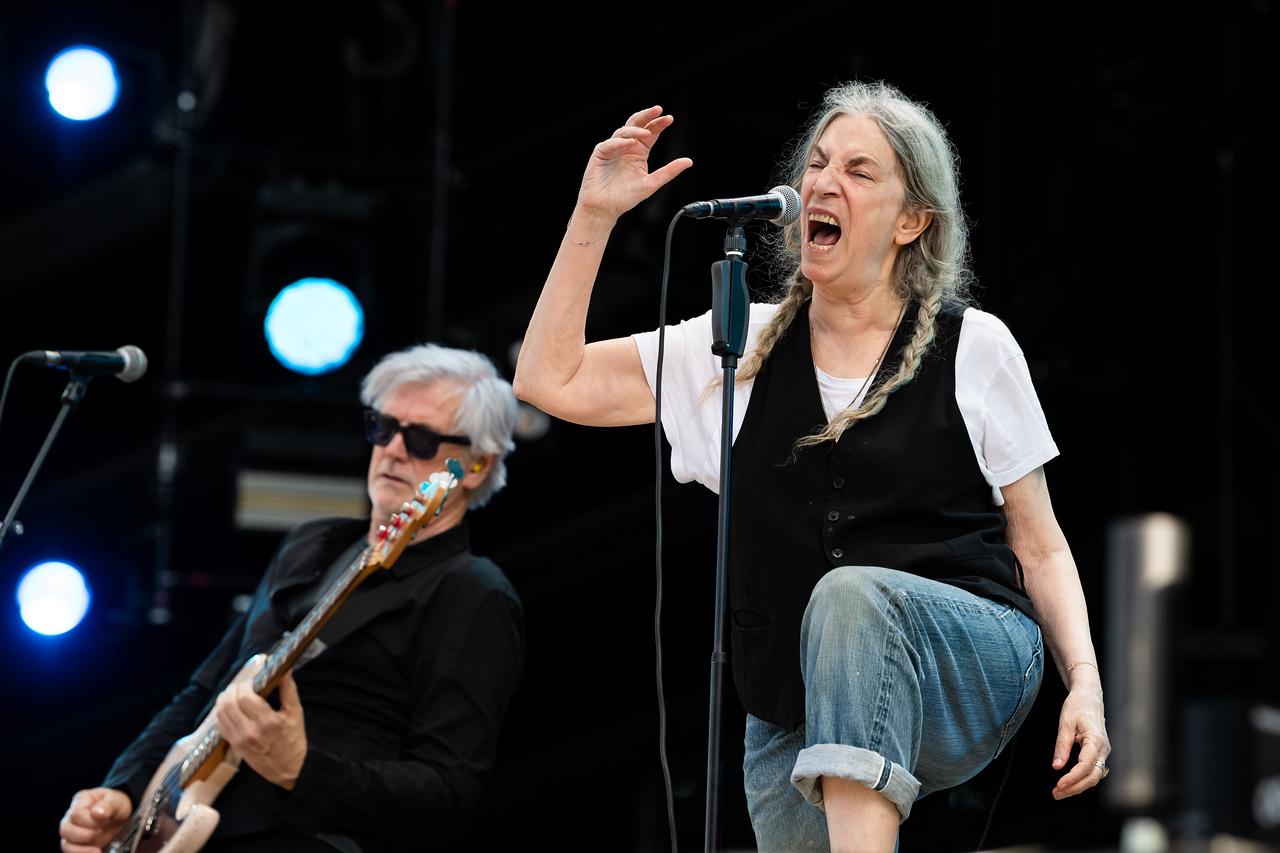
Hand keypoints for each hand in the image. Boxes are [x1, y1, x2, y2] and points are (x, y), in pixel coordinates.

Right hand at [59, 787, 130, 852]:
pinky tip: (96, 852)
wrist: (121, 817)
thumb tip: (96, 812)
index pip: (76, 813)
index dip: (89, 820)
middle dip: (85, 834)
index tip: (104, 820)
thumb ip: (108, 805)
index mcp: (81, 801)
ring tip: (98, 850)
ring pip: (66, 844)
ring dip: (81, 849)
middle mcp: (71, 817)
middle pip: (66, 829)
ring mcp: (72, 832)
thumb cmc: (116, 805)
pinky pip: (71, 852)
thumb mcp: (116, 801)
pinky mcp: (76, 845)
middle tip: (101, 832)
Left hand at [215, 669, 307, 789]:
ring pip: (221, 714)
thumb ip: (288, 689)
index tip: (251, 682)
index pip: (245, 697)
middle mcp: (250, 732)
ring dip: (224, 700)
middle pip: (229, 703)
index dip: (245, 685)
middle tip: (241, 686)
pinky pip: (220, 725)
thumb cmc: (294, 740)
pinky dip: (221, 713)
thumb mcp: (296, 713)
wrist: (288, 769)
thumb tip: (284, 670)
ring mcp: (240, 740)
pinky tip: (230, 708)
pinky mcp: (235, 745)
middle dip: (232, 690)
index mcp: (268, 722)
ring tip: (233, 694)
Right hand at [574, 105, 692, 226]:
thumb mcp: (651, 183)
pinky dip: (620, 142)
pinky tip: (630, 143)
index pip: (650, 133)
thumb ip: (669, 171)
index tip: (669, 119)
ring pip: (623, 131)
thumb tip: (688, 161)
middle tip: (658, 110)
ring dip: (635, 130)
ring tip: (647, 133)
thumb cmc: (625, 197)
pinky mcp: (600, 154)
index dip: (659, 124)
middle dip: (646, 116)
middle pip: (636, 125)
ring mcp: (613, 149)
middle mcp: (626, 147)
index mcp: (639, 152)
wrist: (606, 208)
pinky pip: (610, 144)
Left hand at [1051, 684, 1110, 798]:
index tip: (1058, 785)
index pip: (1086, 766)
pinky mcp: (1099, 753)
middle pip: (1092, 776)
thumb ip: (1062, 746)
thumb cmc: (1077, 706)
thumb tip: (1056, 767)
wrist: (1089, 696)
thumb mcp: (1065, 723)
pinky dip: (1081, 779)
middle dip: (1074, 787)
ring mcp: (1104, 752)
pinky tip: (1068, 783)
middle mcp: (1104, 749)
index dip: (1073, 778)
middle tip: (1055, 794)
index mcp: (1096, 740)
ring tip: (1058, 792)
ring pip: (1094, 776)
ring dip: (1077, 786)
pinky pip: (1093, 770)